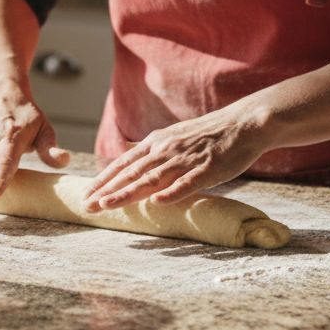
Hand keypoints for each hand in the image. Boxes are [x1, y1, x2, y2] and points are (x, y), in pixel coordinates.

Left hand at [82, 104, 272, 211]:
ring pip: (152, 178)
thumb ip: (149, 147)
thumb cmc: (208, 134)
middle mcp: (166, 149)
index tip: (86, 195)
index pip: (124, 164)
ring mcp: (186, 159)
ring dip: (128, 192)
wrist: (244, 123)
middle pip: (132, 173)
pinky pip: (187, 182)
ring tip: (108, 205)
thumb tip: (125, 150)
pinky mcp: (208, 168)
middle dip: (107, 190)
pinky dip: (172, 192)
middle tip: (86, 205)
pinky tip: (157, 202)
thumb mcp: (173, 135)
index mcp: (157, 143)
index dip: (104, 180)